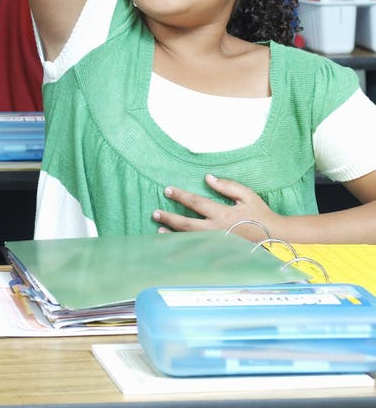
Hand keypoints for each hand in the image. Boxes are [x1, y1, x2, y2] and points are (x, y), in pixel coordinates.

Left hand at [152, 174, 277, 241]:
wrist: (274, 236)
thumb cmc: (260, 213)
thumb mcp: (246, 194)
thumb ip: (226, 185)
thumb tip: (208, 178)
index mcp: (223, 214)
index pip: (196, 202)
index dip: (180, 195)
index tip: (167, 190)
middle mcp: (217, 230)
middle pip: (187, 224)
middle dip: (169, 217)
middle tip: (155, 212)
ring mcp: (217, 243)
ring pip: (190, 240)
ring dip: (173, 234)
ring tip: (159, 229)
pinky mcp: (220, 251)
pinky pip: (198, 249)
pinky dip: (184, 247)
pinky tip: (175, 244)